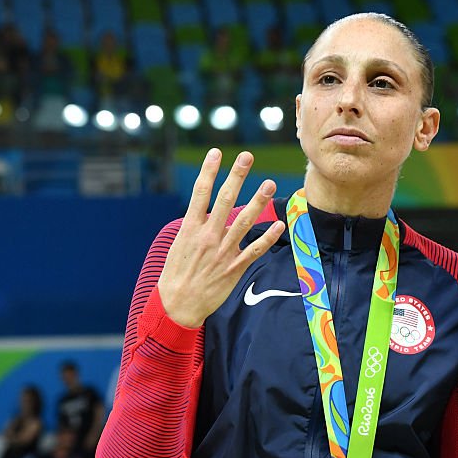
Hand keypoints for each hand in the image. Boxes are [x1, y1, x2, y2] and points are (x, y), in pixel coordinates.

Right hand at [158, 148, 285, 327]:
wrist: (178, 304)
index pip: (200, 193)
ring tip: (269, 183)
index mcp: (190, 228)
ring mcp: (223, 252)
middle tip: (247, 157)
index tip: (217, 152)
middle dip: (236, 177)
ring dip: (258, 201)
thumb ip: (195, 226)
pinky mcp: (235, 268)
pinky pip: (255, 249)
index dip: (209, 171)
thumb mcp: (179, 245)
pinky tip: (280, 223)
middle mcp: (207, 236)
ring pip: (243, 221)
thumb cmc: (176, 273)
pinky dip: (268, 237)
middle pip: (223, 200)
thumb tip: (204, 211)